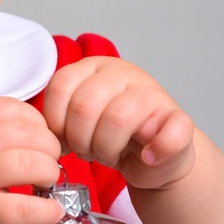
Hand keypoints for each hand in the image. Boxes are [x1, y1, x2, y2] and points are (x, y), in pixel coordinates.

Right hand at [0, 97, 64, 223]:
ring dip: (49, 172)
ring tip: (48, 183)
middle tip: (50, 161)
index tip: (40, 136)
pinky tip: (53, 211)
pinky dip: (46, 209)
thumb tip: (31, 134)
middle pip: (23, 132)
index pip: (7, 107)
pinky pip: (22, 207)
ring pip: (26, 163)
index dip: (34, 119)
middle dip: (48, 145)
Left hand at [43, 57, 195, 189]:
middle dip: (79, 139)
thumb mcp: (78, 118)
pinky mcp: (179, 119)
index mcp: (93, 67)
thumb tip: (44, 134)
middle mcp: (123, 72)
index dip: (55, 122)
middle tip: (87, 151)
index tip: (63, 140)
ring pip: (117, 119)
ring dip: (106, 149)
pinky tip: (147, 156)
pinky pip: (167, 136)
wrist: (156, 155)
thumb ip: (59, 117)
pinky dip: (154, 152)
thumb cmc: (111, 135)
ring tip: (108, 154)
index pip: (60, 86)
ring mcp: (153, 93)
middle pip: (84, 105)